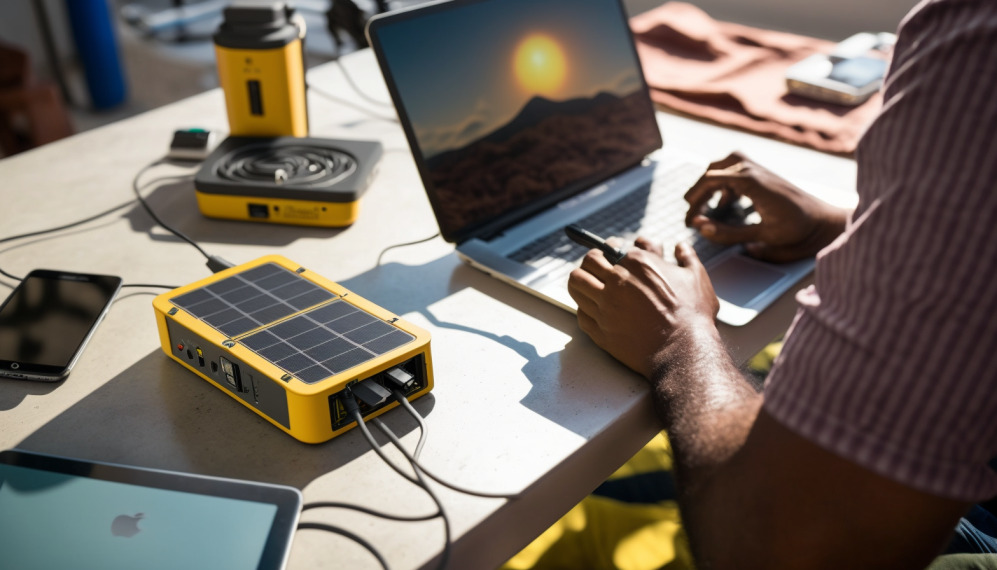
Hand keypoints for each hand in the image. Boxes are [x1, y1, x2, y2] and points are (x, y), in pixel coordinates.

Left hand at [567, 237, 718, 379]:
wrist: (683, 351)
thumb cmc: (692, 315)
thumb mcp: (696, 277)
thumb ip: (687, 257)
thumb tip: (681, 247)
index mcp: (637, 263)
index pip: (609, 247)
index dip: (610, 249)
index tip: (611, 252)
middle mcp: (616, 281)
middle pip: (587, 263)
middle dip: (591, 262)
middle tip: (596, 267)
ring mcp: (605, 306)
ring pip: (576, 284)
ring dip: (581, 281)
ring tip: (587, 284)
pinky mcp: (600, 330)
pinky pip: (580, 313)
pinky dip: (584, 308)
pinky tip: (593, 309)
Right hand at [685, 152, 850, 262]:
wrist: (822, 220)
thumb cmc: (795, 228)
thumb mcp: (761, 235)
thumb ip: (727, 233)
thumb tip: (700, 227)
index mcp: (750, 180)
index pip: (709, 180)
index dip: (694, 201)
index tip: (689, 220)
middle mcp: (751, 168)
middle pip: (712, 171)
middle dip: (698, 192)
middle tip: (691, 214)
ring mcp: (757, 167)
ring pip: (721, 166)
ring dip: (709, 185)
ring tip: (704, 208)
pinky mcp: (761, 172)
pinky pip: (732, 169)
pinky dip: (722, 183)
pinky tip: (726, 204)